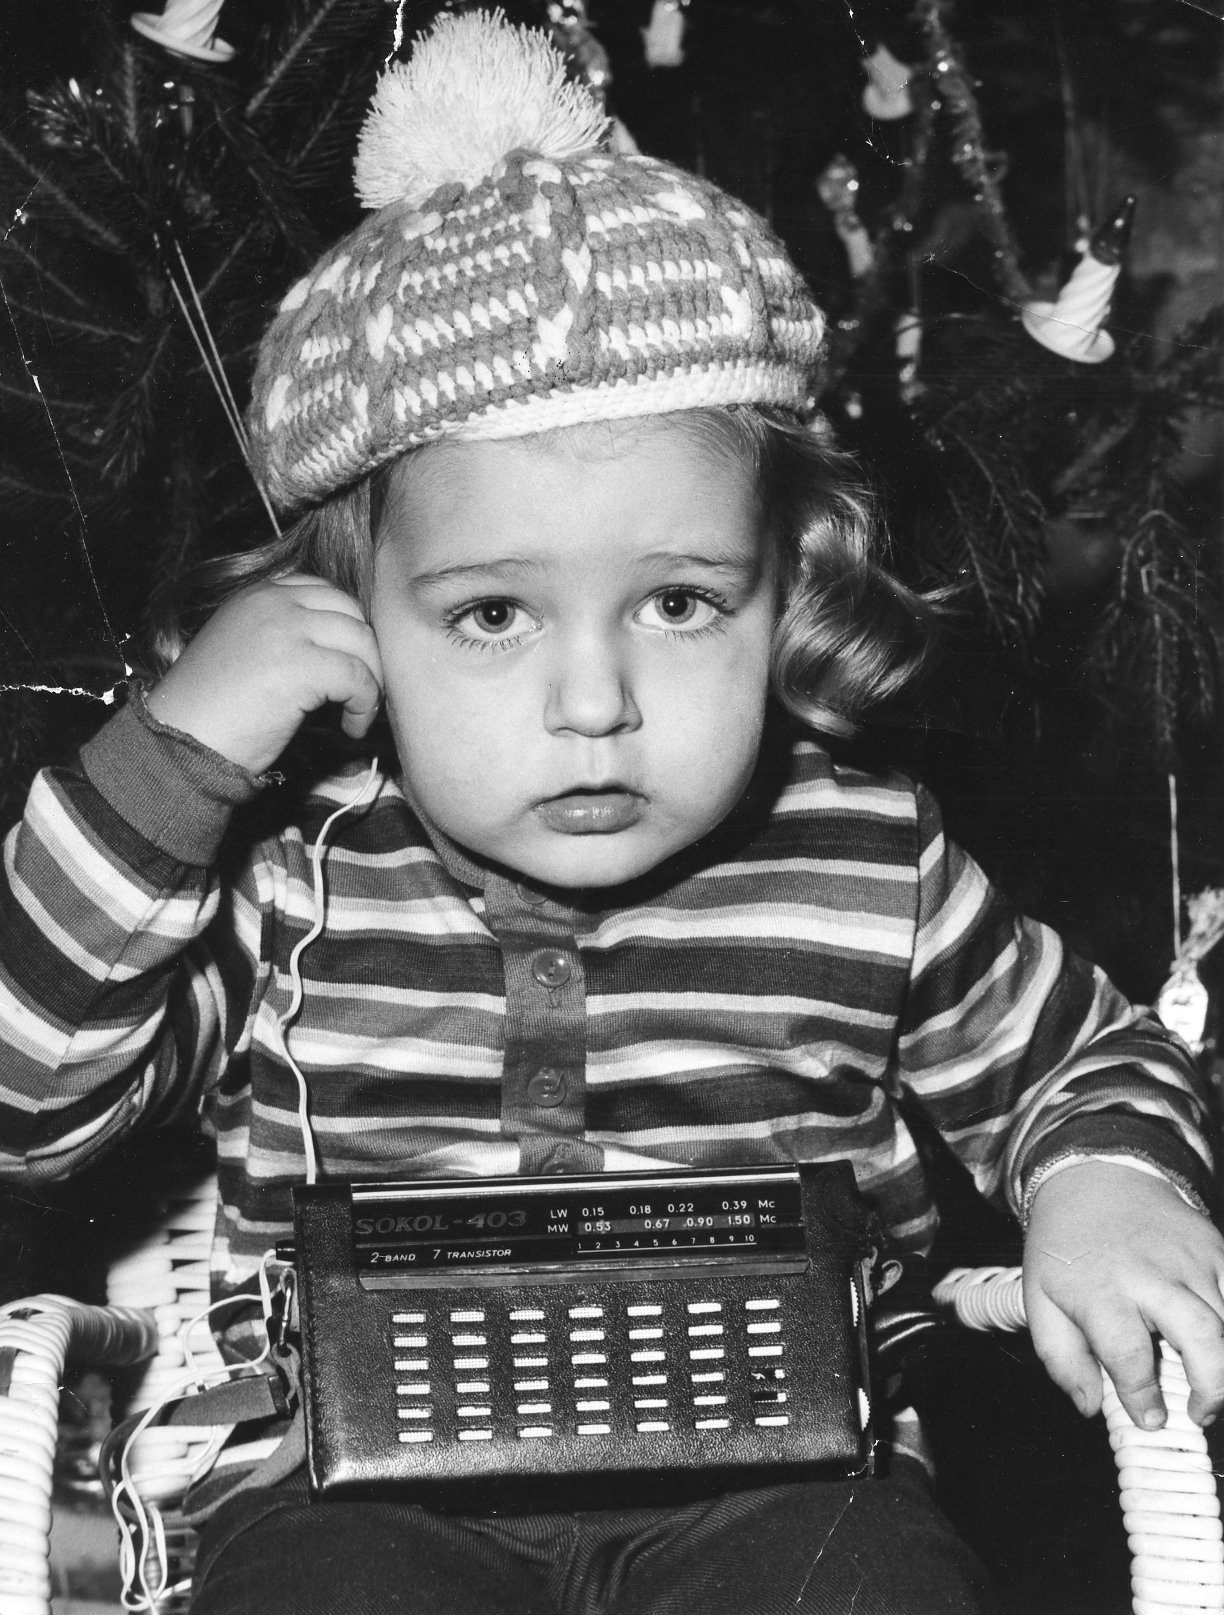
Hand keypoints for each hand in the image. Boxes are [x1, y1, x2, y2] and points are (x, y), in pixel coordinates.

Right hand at [146, 576, 384, 775]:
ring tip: (358, 713)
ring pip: (361, 641)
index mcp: (258, 593)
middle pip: (350, 611)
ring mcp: (287, 630)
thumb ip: (284, 633)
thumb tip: (340, 648)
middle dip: (366, 651)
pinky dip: (365, 705)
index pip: (324, 591)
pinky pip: (358, 677)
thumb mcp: (245, 648)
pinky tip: (351, 727)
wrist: (180, 740)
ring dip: (371, 680)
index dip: (345, 627)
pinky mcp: (300, 666)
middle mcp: (273, 602)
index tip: (347, 662)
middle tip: (363, 690)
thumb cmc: (212, 708)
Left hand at [1024, 1160, 1223, 1429]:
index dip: (1142, 1396)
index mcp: (1101, 1289)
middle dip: (1212, 1387)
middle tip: (1199, 1413)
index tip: (1149, 1419)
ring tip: (1211, 1388)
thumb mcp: (1041, 1298)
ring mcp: (1191, 1261)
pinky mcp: (1217, 1250)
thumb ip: (1061, 1358)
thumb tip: (1090, 1405)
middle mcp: (1152, 1274)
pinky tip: (1219, 1347)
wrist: (1095, 1177)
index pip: (1128, 1354)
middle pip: (1200, 1335)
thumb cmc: (1067, 1245)